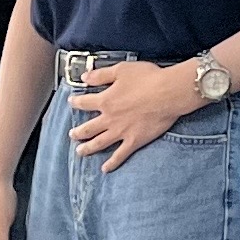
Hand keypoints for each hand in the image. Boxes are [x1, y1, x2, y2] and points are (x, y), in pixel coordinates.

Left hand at [67, 57, 202, 168]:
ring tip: (80, 152)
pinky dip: (111, 163)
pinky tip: (105, 169)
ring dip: (88, 149)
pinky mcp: (134, 141)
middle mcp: (110, 119)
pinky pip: (120, 155)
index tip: (71, 102)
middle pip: (88, 128)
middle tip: (72, 135)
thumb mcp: (121, 70)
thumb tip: (84, 78)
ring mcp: (121, 132)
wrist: (168, 93)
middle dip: (78, 132)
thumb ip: (101, 75)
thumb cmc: (147, 78)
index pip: (84, 103)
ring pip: (99, 143)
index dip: (76, 102)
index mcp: (106, 100)